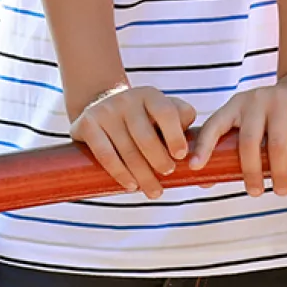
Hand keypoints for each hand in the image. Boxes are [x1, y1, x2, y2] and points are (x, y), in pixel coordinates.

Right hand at [69, 86, 196, 198]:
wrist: (99, 104)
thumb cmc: (142, 116)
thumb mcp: (162, 110)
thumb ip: (182, 119)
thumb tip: (200, 145)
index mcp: (150, 95)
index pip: (166, 112)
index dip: (175, 135)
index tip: (181, 156)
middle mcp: (127, 99)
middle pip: (145, 136)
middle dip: (159, 161)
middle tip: (167, 176)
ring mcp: (106, 111)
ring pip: (127, 150)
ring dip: (142, 175)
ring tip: (154, 192)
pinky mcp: (87, 124)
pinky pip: (105, 154)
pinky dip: (119, 173)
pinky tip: (130, 185)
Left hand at [188, 73, 286, 197]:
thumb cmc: (272, 114)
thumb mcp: (250, 121)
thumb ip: (232, 148)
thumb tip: (206, 183)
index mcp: (237, 105)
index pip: (215, 124)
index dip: (204, 145)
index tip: (195, 167)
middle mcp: (256, 100)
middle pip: (248, 141)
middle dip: (251, 172)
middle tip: (255, 192)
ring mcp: (281, 100)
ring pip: (276, 144)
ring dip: (278, 173)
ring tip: (281, 190)